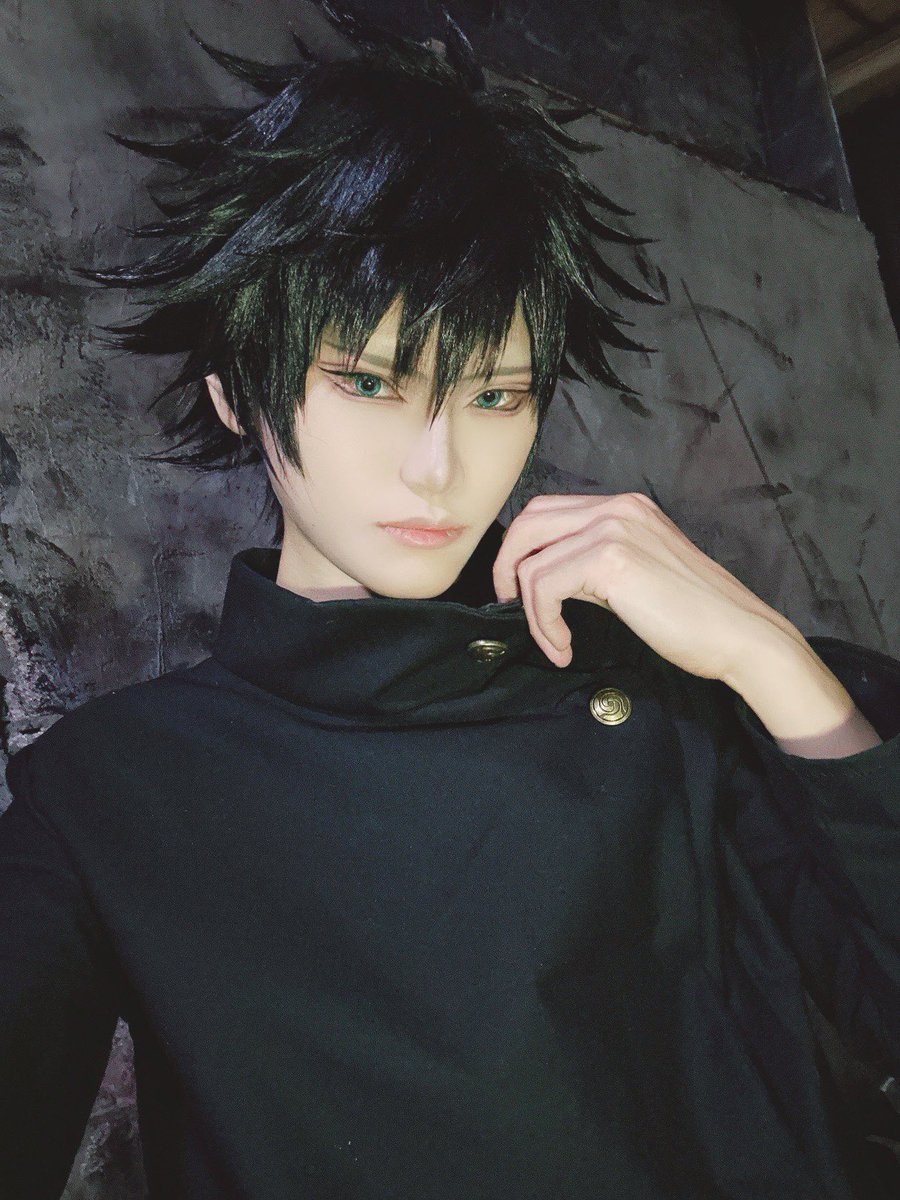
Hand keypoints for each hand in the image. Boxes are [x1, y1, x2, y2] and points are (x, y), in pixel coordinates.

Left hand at [492, 492, 805, 680]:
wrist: (740, 636)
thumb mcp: (636, 576)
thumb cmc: (694, 618)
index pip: (547, 511)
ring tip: (555, 643)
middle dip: (507, 568)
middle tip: (510, 607)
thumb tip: (543, 580)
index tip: (520, 590)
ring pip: (532, 562)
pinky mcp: (611, 560)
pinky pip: (545, 588)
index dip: (521, 549)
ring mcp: (614, 529)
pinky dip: (544, 624)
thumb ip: (592, 566)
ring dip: (531, 611)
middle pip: (528, 523)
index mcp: (624, 507)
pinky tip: (563, 648)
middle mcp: (617, 508)